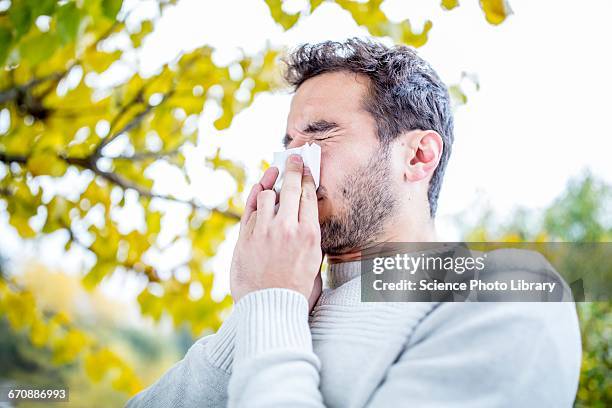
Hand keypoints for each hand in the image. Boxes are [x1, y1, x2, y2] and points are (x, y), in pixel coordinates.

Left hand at [230, 154, 322, 306]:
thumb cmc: (297, 290)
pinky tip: (260, 189)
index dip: (307, 177)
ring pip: (267, 195)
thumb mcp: (315, 262)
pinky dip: (255, 197)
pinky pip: (250, 209)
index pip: (308, 194)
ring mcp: (264, 231)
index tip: (307, 168)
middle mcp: (287, 228)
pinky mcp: (245, 237)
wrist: (270, 308)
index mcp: (309, 234)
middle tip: (294, 158)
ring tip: (275, 182)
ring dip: (271, 187)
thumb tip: (307, 217)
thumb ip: (311, 238)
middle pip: (290, 187)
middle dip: (293, 168)